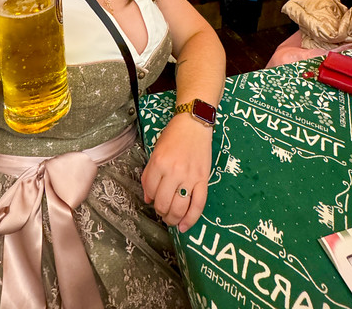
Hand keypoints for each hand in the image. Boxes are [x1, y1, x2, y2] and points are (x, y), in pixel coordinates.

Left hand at [141, 114, 211, 232]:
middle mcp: (173, 171)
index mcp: (159, 163)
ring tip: (171, 219)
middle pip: (163, 203)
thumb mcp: (156, 152)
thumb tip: (148, 198)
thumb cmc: (173, 136)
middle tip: (162, 211)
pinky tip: (185, 226)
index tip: (153, 198)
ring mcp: (189, 177)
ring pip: (179, 208)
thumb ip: (149, 175)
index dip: (150, 198)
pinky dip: (191, 219)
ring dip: (173, 219)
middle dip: (161, 212)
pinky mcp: (203, 179)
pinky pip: (198, 205)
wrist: (194, 124)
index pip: (150, 191)